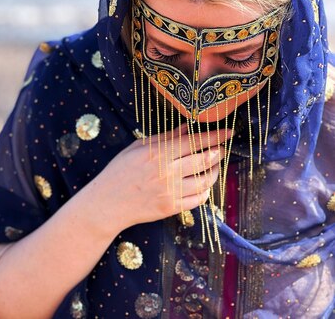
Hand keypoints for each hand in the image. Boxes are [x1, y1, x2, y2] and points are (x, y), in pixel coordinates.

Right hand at [82, 123, 232, 237]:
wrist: (107, 203)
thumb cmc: (119, 172)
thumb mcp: (137, 148)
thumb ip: (164, 138)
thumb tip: (187, 127)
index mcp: (156, 154)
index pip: (193, 141)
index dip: (214, 135)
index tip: (228, 131)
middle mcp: (166, 173)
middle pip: (204, 159)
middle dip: (218, 152)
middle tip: (221, 149)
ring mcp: (170, 192)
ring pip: (206, 180)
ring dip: (214, 171)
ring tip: (212, 166)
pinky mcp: (172, 208)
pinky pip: (199, 199)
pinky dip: (206, 190)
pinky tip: (202, 184)